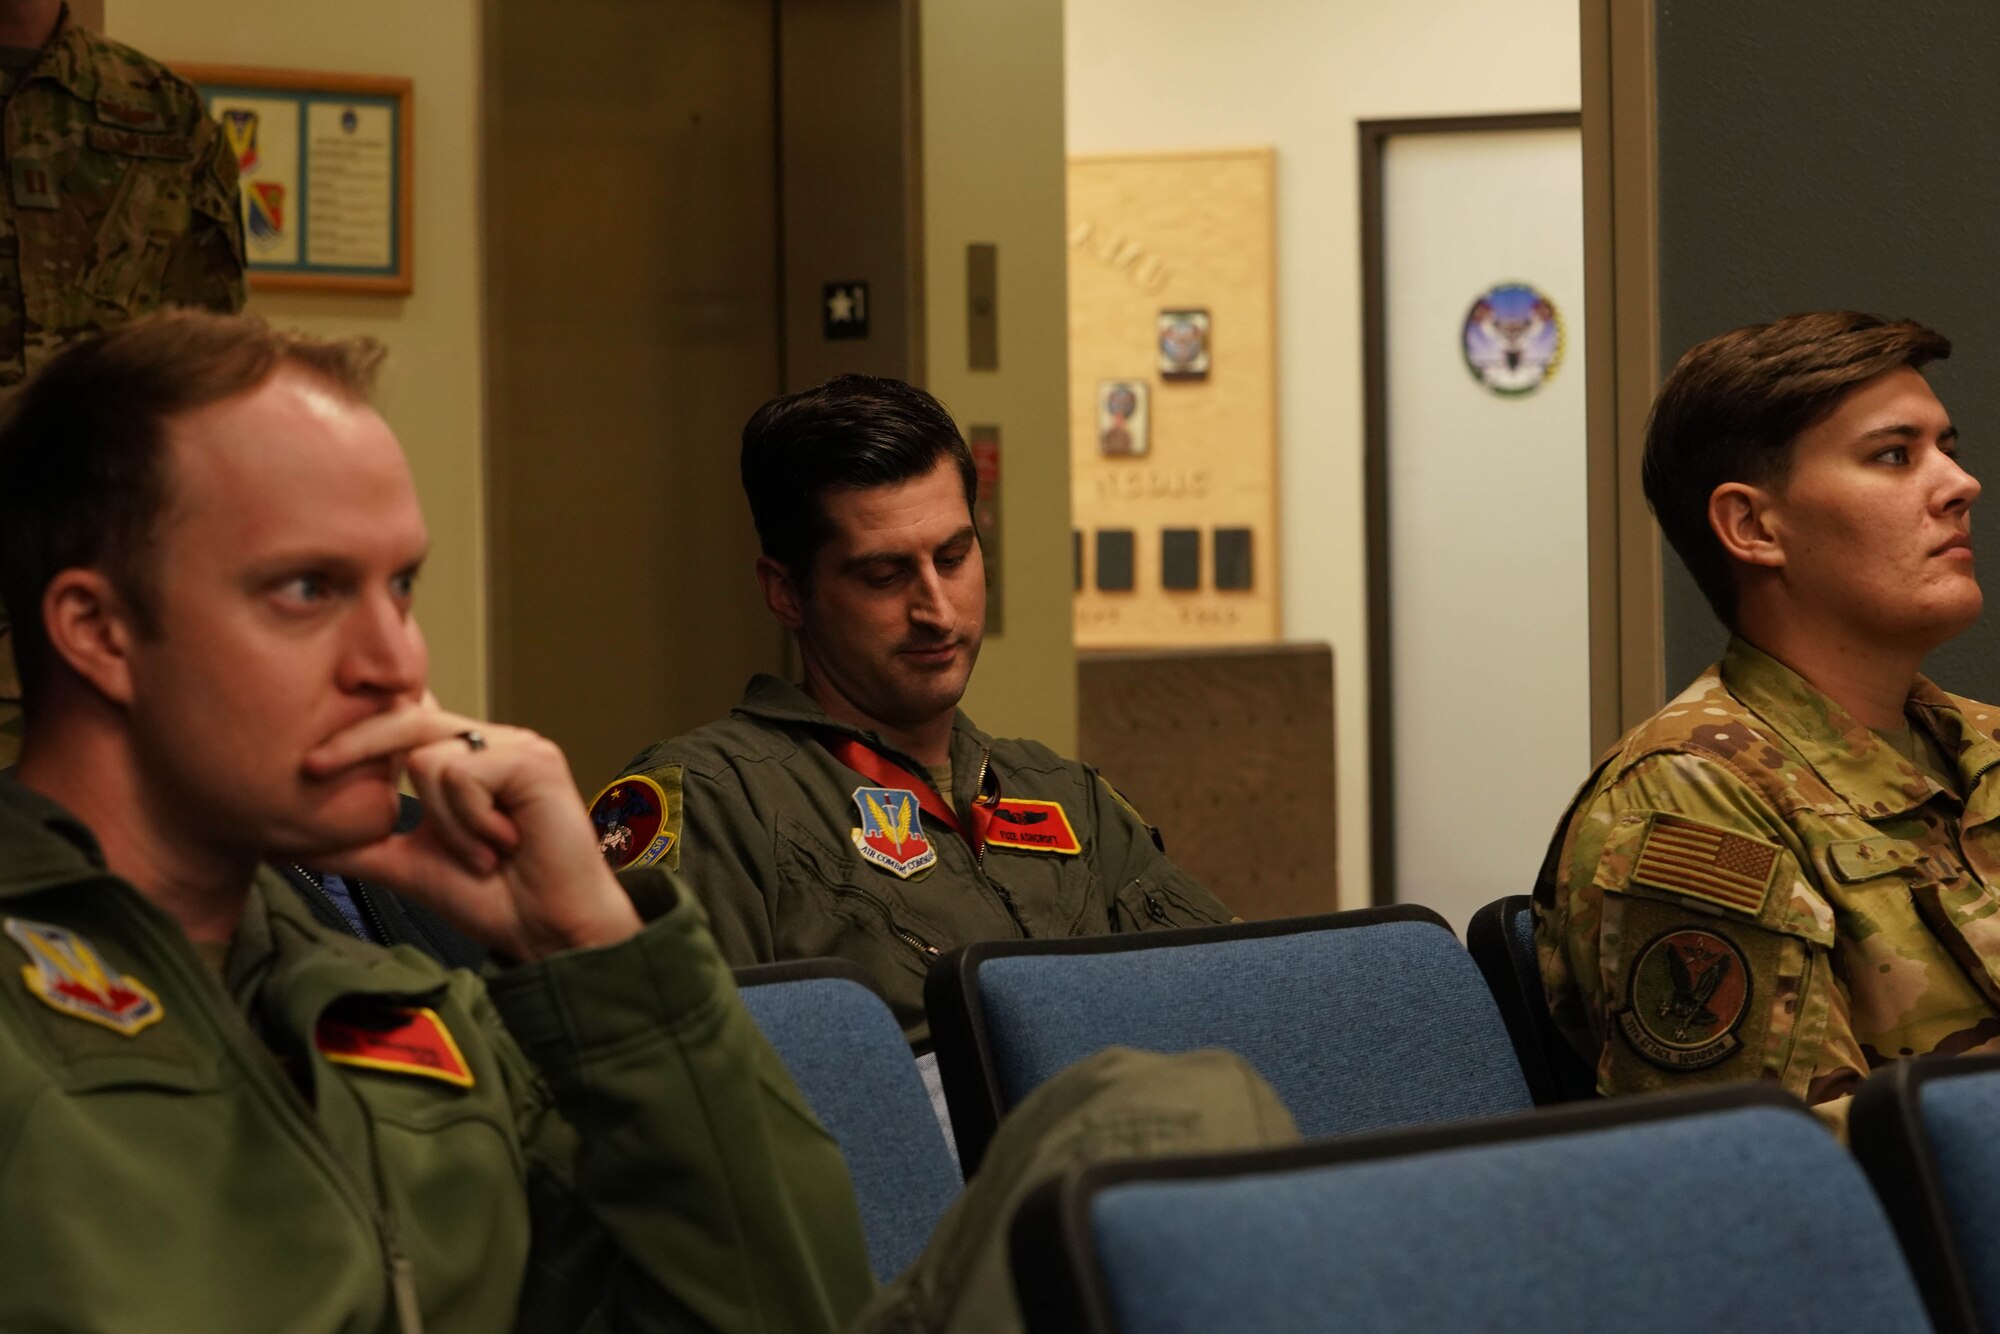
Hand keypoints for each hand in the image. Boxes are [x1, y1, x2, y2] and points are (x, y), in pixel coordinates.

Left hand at [302, 699, 640, 961]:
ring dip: (443, 822)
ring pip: (430, 756)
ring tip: (480, 855)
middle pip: (406, 717)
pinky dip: (470, 821)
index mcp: (461, 759)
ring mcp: (515, 745)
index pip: (403, 719)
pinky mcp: (534, 758)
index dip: (360, 727)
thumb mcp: (406, 866)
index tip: (310, 761)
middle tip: (312, 769)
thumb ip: (355, 846)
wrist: (547, 930)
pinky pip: (463, 774)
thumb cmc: (493, 898)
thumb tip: (285, 843)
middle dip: (355, 745)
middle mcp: (488, 742)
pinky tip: (502, 844)